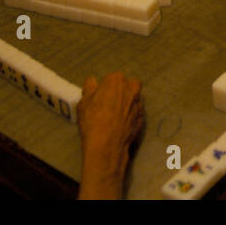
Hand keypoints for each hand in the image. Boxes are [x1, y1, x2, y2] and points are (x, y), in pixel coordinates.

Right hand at [77, 72, 143, 199]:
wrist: (106, 145)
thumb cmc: (93, 120)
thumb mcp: (83, 103)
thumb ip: (89, 89)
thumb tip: (92, 82)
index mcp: (116, 80)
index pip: (111, 79)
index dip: (104, 88)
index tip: (99, 98)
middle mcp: (131, 89)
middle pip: (127, 86)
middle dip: (120, 92)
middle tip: (108, 105)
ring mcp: (139, 104)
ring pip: (133, 99)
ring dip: (126, 104)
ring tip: (114, 117)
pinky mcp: (142, 118)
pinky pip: (135, 113)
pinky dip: (130, 117)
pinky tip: (120, 125)